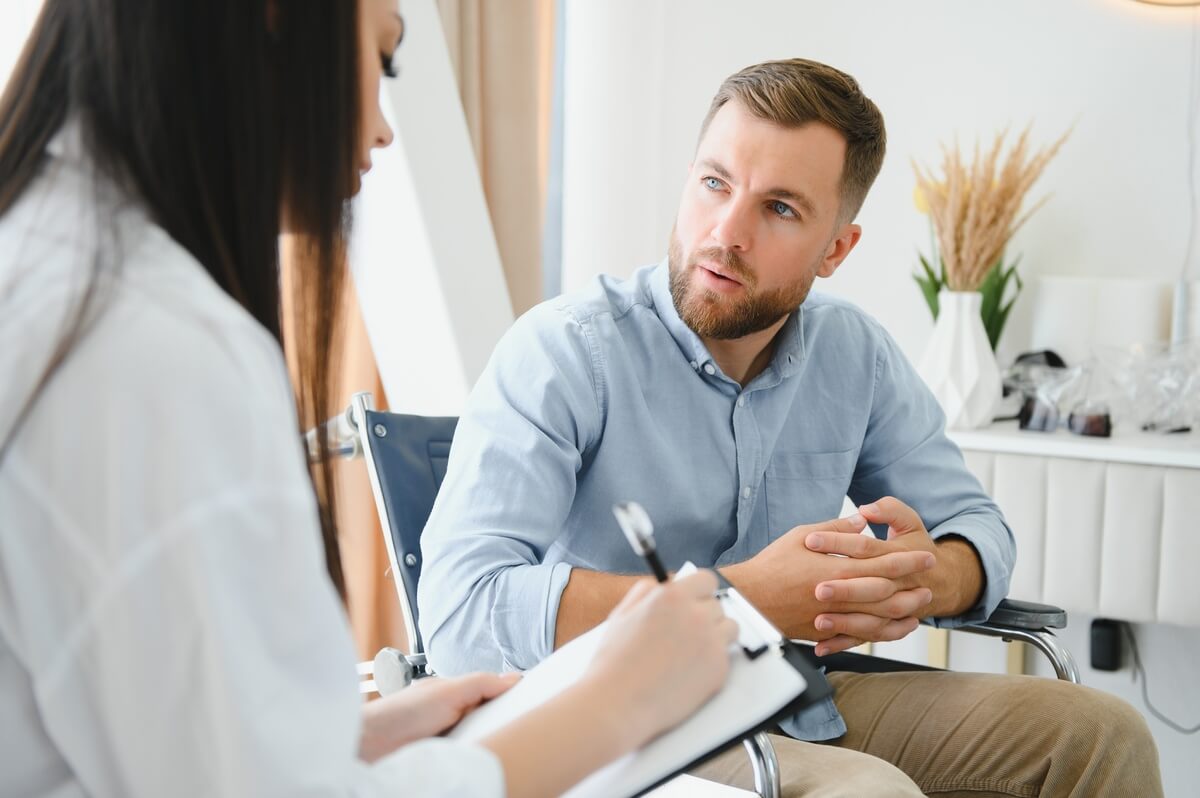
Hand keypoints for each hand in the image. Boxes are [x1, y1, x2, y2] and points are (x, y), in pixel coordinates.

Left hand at [359, 671, 521, 761]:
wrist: (372, 746)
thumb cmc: (402, 713)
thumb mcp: (448, 691)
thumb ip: (481, 683)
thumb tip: (514, 677)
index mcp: (458, 695)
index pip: (494, 694)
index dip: (512, 698)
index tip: (534, 702)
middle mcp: (457, 716)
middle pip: (492, 719)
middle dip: (504, 723)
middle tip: (524, 730)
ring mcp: (453, 739)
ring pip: (484, 740)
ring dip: (491, 742)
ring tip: (506, 746)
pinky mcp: (449, 759)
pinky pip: (472, 759)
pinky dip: (478, 759)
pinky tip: (484, 758)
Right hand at [585, 570, 738, 747]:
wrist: (618, 704)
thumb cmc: (614, 662)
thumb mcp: (622, 614)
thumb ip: (646, 590)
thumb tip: (667, 582)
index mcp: (672, 597)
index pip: (706, 580)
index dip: (700, 591)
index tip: (697, 599)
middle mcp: (696, 615)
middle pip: (718, 605)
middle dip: (704, 615)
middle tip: (686, 632)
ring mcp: (711, 643)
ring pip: (729, 628)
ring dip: (716, 635)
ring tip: (692, 650)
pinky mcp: (719, 669)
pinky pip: (726, 657)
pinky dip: (712, 662)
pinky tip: (689, 671)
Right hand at [724, 514, 934, 649]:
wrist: (750, 599)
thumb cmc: (772, 566)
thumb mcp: (800, 536)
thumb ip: (835, 529)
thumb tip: (861, 520)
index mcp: (835, 569)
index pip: (881, 564)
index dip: (907, 560)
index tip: (926, 556)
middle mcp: (839, 595)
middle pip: (886, 593)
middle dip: (912, 587)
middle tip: (931, 583)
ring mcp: (833, 617)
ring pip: (879, 617)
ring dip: (903, 611)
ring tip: (919, 606)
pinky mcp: (825, 632)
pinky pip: (861, 635)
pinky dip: (882, 632)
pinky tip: (893, 627)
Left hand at [804, 497, 983, 651]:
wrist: (942, 582)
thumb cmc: (917, 548)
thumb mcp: (910, 522)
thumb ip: (890, 510)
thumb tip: (867, 509)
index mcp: (897, 555)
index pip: (865, 547)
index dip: (838, 542)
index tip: (811, 539)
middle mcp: (896, 585)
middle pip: (869, 587)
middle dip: (844, 588)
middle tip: (817, 588)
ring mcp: (891, 608)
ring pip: (870, 620)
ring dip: (844, 622)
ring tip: (819, 621)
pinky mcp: (883, 625)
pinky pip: (864, 638)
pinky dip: (842, 643)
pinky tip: (821, 646)